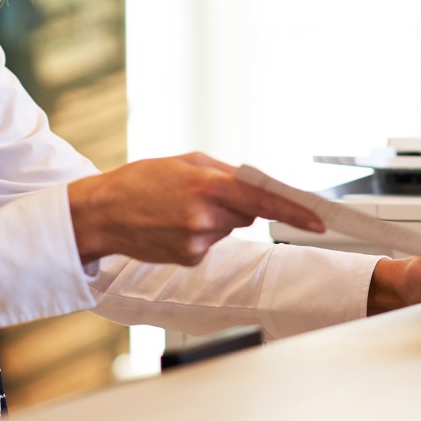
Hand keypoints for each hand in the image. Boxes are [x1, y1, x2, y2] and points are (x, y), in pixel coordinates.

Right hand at [67, 152, 325, 264]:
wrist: (102, 213)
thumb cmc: (142, 180)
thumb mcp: (185, 162)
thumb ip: (225, 174)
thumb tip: (257, 187)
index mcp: (207, 185)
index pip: (263, 200)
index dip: (295, 211)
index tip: (319, 220)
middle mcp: (205, 217)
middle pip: (247, 214)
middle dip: (235, 205)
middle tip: (201, 194)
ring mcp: (197, 242)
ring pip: (228, 229)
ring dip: (214, 219)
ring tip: (179, 209)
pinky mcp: (189, 259)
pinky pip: (211, 244)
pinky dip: (200, 235)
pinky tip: (173, 226)